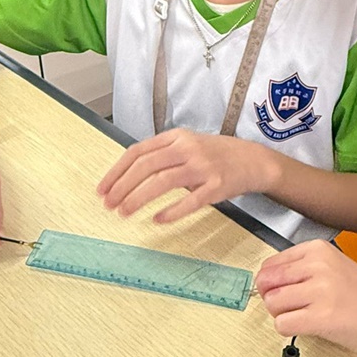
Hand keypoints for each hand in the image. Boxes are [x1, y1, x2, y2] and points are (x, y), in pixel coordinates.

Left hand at [98, 129, 275, 223]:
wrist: (253, 160)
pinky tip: (157, 219)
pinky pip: (190, 201)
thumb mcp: (186, 145)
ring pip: (163, 181)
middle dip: (123, 186)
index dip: (117, 171)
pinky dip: (171, 211)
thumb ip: (161, 155)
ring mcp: (203, 167)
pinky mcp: (217, 186)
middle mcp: (188, 149)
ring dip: (139, 198)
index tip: (103, 189)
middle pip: (147, 165)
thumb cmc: (215, 155)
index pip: (138, 151)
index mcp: (176, 137)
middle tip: (109, 204)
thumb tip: (126, 175)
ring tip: (125, 212)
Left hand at [256, 240, 356, 356]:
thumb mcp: (334, 267)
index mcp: (318, 250)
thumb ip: (302, 269)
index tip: (278, 290)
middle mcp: (317, 266)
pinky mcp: (321, 317)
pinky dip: (288, 329)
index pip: (271, 264)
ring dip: (281, 314)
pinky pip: (282, 324)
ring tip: (301, 316)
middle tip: (289, 306)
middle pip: (268, 283)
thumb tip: (266, 281)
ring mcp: (320, 291)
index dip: (270, 282)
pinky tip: (306, 326)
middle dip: (272, 298)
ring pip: (272, 303)